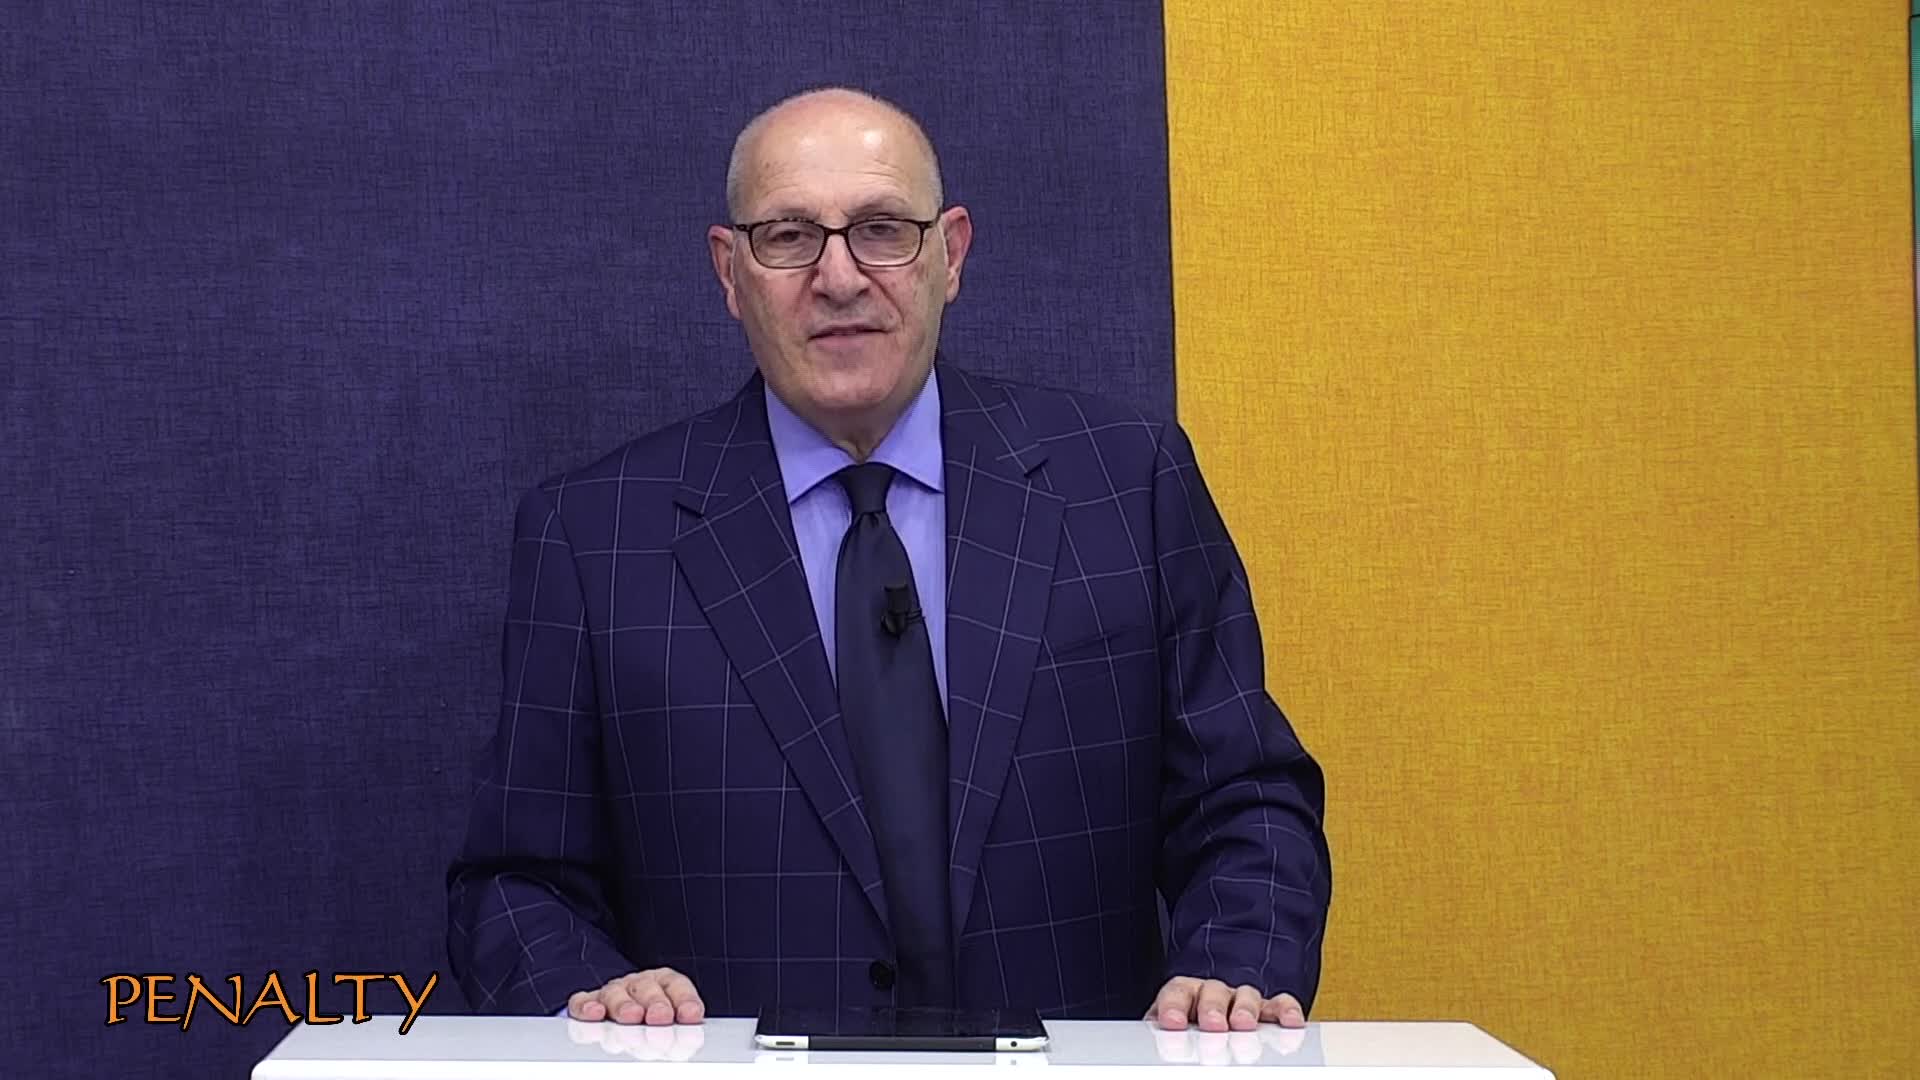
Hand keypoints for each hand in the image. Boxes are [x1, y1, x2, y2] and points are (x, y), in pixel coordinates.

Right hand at [566, 968, 704, 1024]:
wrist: (623, 1014)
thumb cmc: (652, 1022)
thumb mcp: (673, 1023)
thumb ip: (681, 1026)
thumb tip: (692, 1038)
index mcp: (664, 984)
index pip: (677, 986)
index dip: (685, 1000)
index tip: (691, 1015)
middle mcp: (638, 985)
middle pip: (647, 989)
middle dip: (655, 1003)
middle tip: (661, 1017)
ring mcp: (613, 993)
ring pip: (615, 994)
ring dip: (624, 1005)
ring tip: (632, 1017)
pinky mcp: (588, 1003)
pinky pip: (582, 1002)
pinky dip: (586, 1007)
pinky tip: (595, 1013)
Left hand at [1147, 976, 1304, 1031]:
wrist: (1213, 1008)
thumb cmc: (1190, 1023)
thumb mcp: (1172, 1028)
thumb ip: (1164, 1036)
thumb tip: (1149, 1051)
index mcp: (1184, 994)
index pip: (1176, 993)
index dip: (1173, 1006)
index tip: (1172, 1022)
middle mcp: (1213, 993)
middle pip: (1212, 992)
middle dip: (1212, 1008)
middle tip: (1212, 1024)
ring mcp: (1241, 999)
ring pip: (1245, 995)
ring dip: (1245, 1009)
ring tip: (1244, 1024)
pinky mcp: (1267, 1009)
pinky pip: (1279, 1004)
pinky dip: (1285, 1010)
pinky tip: (1290, 1021)